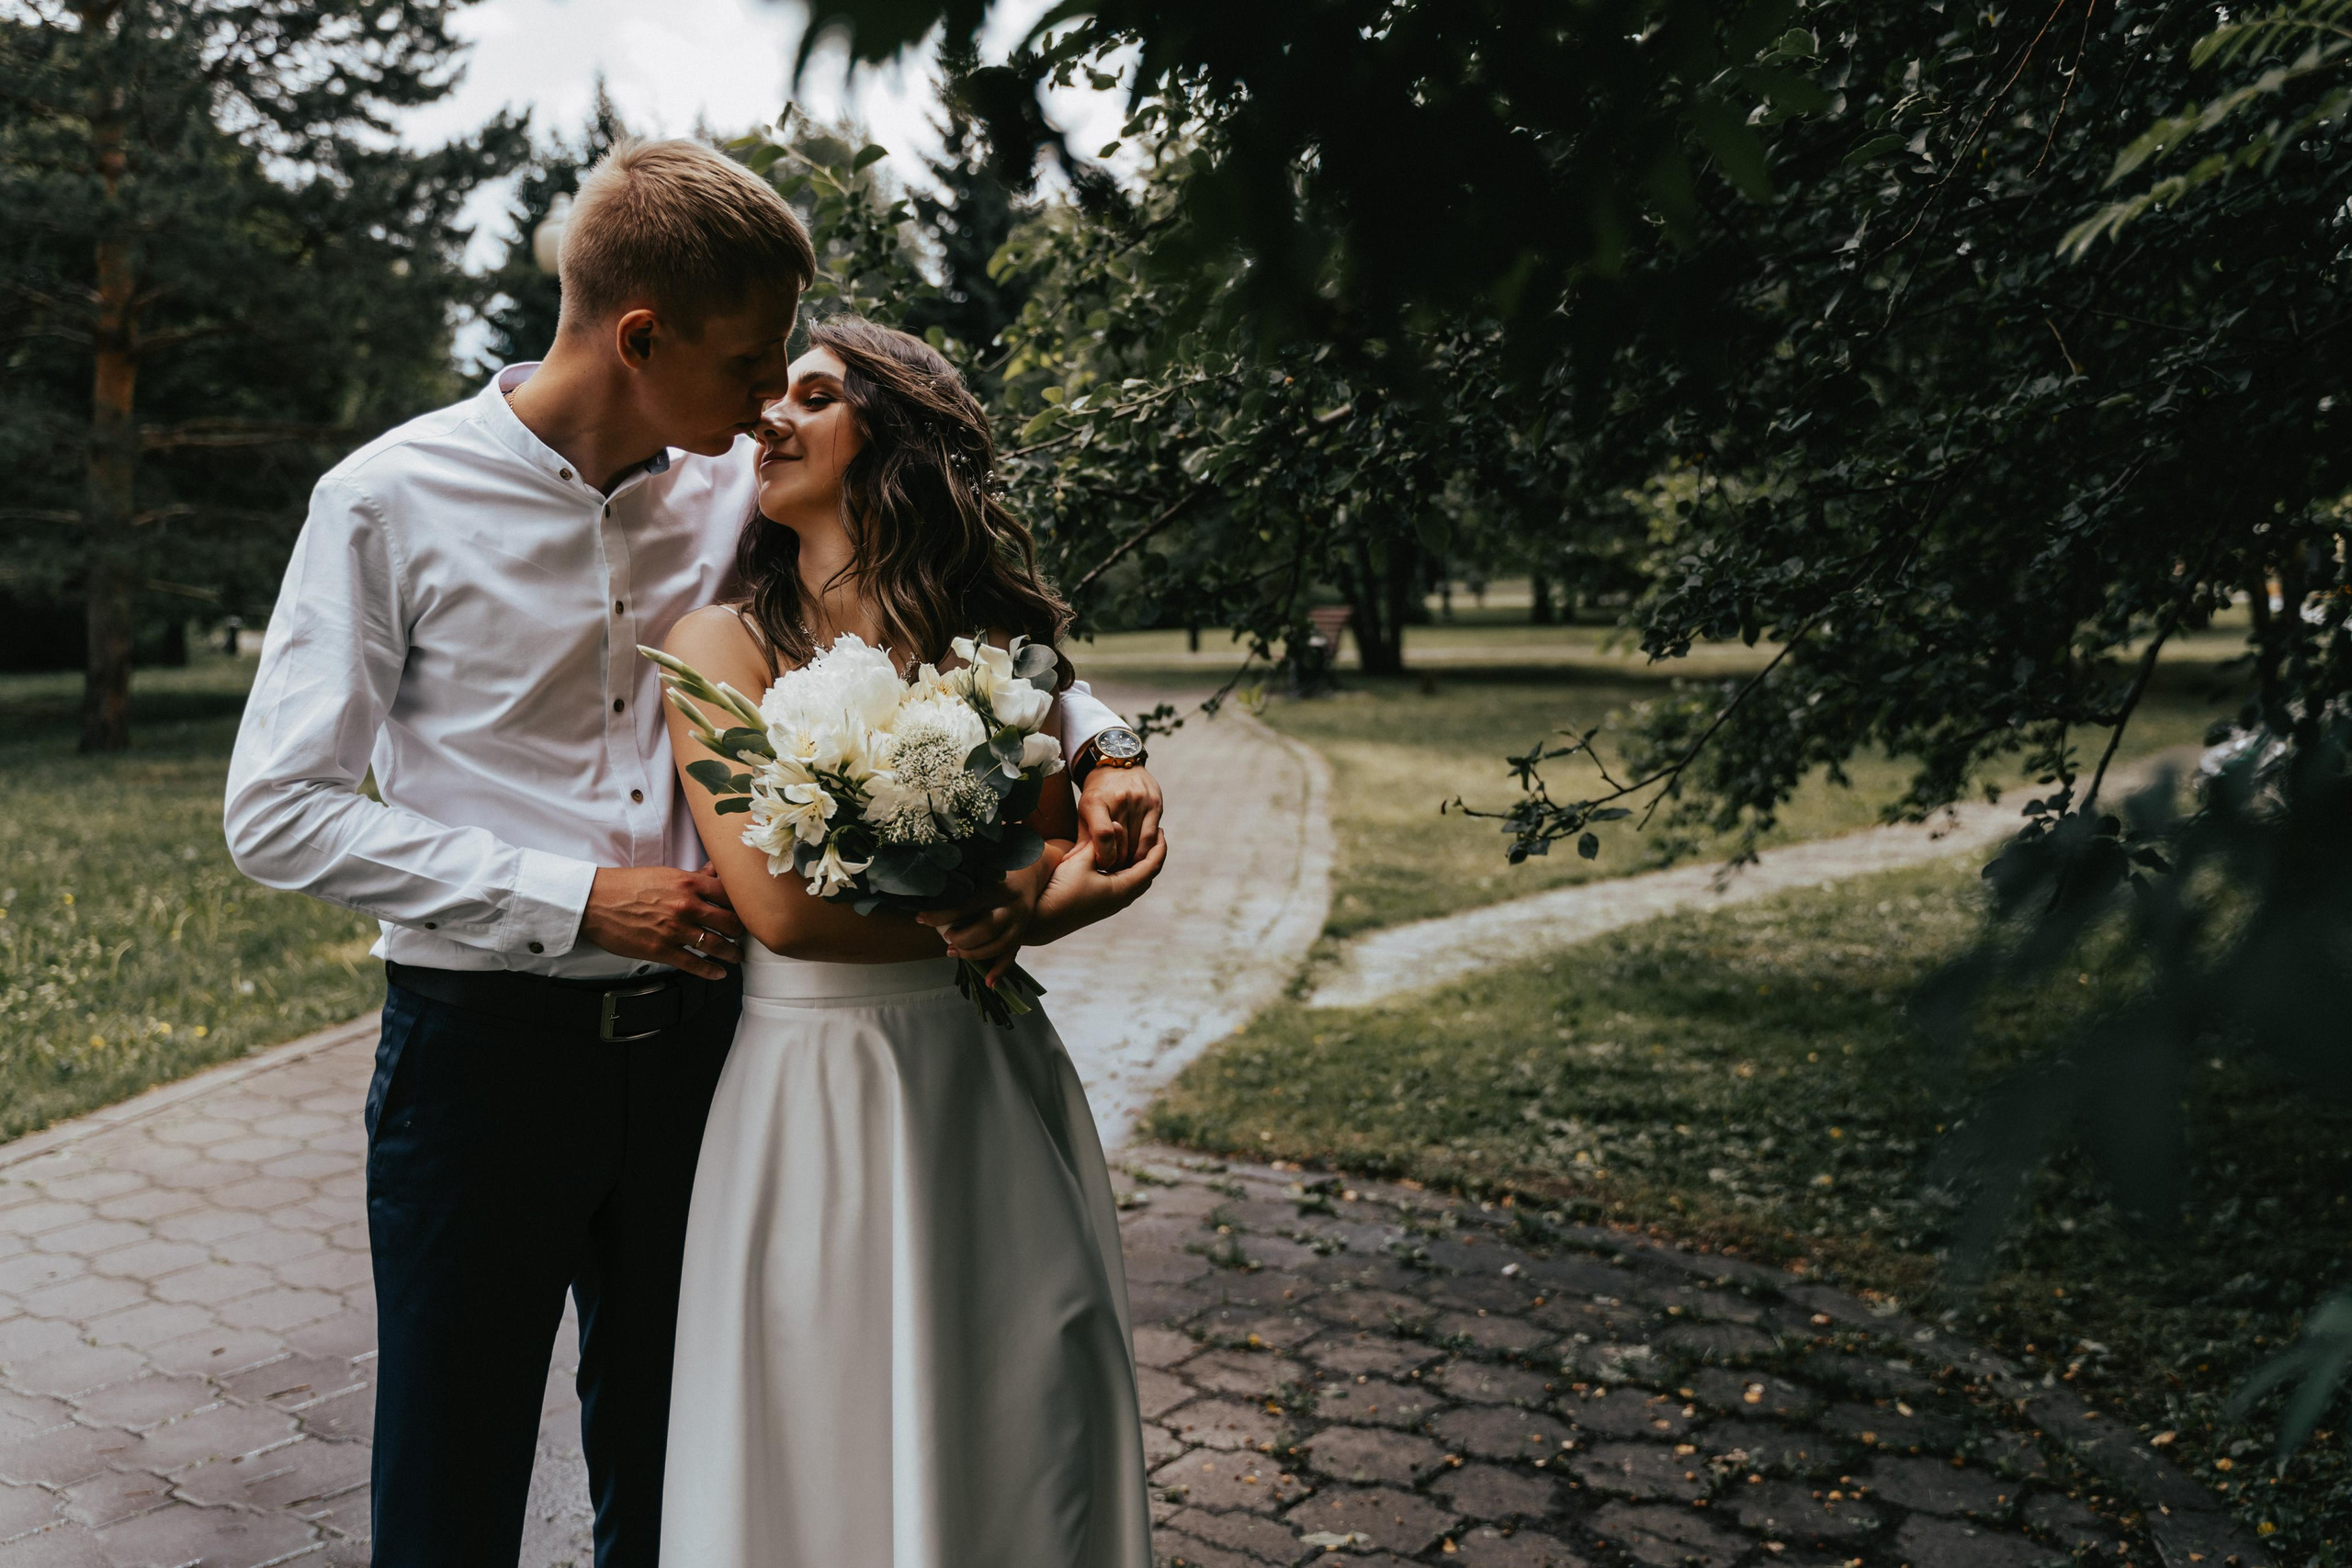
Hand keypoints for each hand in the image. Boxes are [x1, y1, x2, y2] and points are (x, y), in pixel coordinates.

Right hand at [580, 865, 744, 980]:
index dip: (742, 905)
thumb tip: (715, 872)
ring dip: (731, 953)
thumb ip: (694, 877)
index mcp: (688, 883)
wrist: (595, 901)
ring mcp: (675, 929)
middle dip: (740, 932)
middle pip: (730, 922)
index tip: (746, 911)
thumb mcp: (665, 874)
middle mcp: (686, 906)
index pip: (730, 894)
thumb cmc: (627, 885)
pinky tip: (718, 973)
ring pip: (717, 945)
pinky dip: (711, 971)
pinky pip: (694, 964)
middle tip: (743, 936)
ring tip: (736, 956)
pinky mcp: (661, 950)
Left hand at [914, 863, 1042, 971]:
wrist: (1032, 873)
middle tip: (946, 938)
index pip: (966, 905)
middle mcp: (1012, 907)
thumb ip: (962, 878)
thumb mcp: (983, 868)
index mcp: (998, 887)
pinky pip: (1011, 956)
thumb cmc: (999, 868)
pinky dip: (999, 971)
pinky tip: (988, 983)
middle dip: (962, 938)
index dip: (941, 914)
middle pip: (986, 929)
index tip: (920, 918)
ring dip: (973, 954)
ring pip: (998, 946)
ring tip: (952, 952)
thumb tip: (929, 888)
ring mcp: (1020, 923)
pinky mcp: (1022, 934)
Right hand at [1023, 831, 1169, 964]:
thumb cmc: (1060, 889)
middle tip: (1155, 835)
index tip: (1161, 830)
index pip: (1152, 866)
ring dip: (1141, 863)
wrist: (1040, 919)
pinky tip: (1119, 860)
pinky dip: (1129, 871)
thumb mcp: (1080, 860)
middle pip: (1147, 875)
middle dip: (1153, 854)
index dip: (1159, 847)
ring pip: (1136, 882)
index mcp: (1122, 890)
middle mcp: (1121, 900)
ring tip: (1139, 845)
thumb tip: (1117, 824)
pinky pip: (1125, 885)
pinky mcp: (1101, 905)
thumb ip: (1101, 843)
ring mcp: (1111, 904)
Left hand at [1077, 763, 1162, 871]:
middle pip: (1123, 845)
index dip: (1104, 857)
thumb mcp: (1084, 811)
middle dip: (1117, 864)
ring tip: (1124, 865)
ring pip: (1139, 844)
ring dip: (1132, 861)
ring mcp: (1140, 801)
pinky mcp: (1155, 804)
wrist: (1118, 764)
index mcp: (1096, 802)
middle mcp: (1120, 799)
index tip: (1101, 866)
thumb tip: (1069, 862)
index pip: (1104, 836)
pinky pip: (1152, 837)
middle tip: (1112, 871)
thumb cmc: (1097, 794)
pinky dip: (1145, 850)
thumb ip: (1081, 839)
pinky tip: (1138, 854)